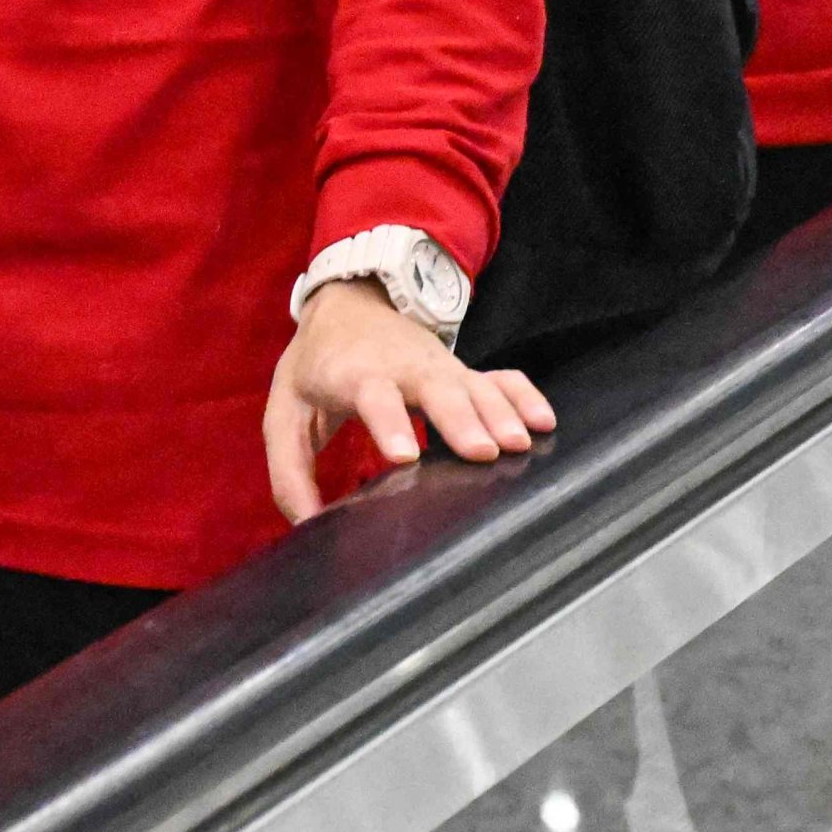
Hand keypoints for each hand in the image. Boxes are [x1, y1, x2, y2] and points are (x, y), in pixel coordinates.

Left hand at [264, 281, 554, 522]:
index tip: (405, 454)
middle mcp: (402, 368)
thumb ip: (289, 471)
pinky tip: (545, 421)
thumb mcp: (285, 413)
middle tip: (482, 453)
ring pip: (474, 385)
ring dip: (499, 412)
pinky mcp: (463, 371)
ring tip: (521, 446)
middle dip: (459, 418)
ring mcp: (439, 367)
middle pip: (435, 388)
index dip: (389, 421)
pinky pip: (500, 378)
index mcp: (353, 374)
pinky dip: (523, 395)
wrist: (347, 305)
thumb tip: (307, 525)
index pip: (372, 394)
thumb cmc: (316, 367)